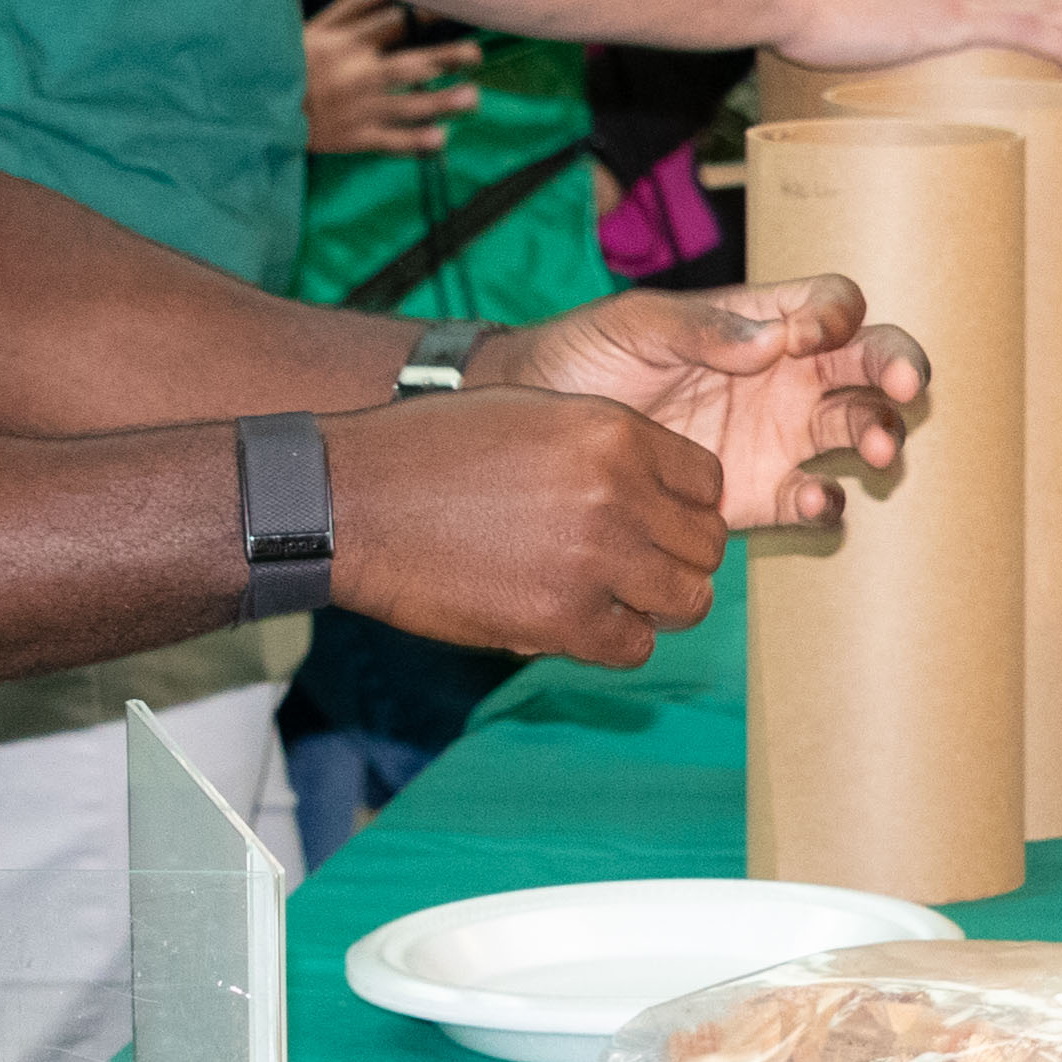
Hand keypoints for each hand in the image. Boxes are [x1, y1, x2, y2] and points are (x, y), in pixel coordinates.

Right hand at [304, 0, 479, 156]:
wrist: (257, 106)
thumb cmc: (291, 62)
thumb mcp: (317, 27)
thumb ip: (353, 7)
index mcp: (350, 43)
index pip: (396, 24)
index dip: (429, 16)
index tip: (457, 8)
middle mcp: (359, 75)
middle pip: (411, 65)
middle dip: (446, 58)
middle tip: (475, 54)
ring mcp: (359, 109)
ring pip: (408, 106)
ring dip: (443, 102)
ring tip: (473, 96)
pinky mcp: (354, 138)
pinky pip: (390, 142)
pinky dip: (416, 143)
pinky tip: (441, 139)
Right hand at [321, 389, 725, 668]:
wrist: (352, 500)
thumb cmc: (432, 450)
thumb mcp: (535, 414)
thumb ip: (607, 447)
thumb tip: (662, 496)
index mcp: (615, 431)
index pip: (710, 484)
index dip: (686, 507)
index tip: (655, 518)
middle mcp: (617, 492)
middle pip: (706, 546)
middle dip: (677, 559)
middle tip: (633, 565)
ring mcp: (593, 559)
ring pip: (686, 600)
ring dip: (655, 604)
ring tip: (609, 596)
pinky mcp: (560, 619)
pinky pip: (634, 647)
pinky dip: (613, 641)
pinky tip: (573, 620)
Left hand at [473, 274, 926, 530]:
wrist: (535, 430)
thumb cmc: (585, 356)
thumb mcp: (635, 325)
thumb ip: (704, 329)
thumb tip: (775, 343)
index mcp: (761, 322)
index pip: (833, 306)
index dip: (839, 315)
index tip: (816, 334)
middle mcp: (785, 377)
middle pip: (869, 363)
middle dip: (899, 368)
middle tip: (907, 384)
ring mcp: (779, 437)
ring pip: (859, 427)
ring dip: (880, 433)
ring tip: (875, 449)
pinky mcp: (761, 495)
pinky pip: (815, 499)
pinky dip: (829, 503)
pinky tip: (816, 500)